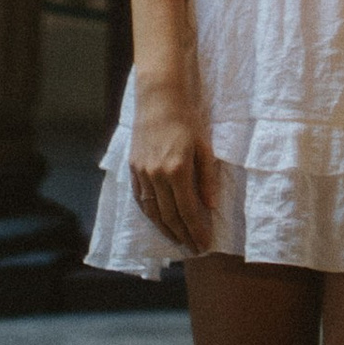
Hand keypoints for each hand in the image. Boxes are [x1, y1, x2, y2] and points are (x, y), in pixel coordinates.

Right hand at [128, 71, 218, 256]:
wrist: (160, 95)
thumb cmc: (188, 116)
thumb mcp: (204, 145)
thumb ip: (207, 177)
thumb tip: (210, 206)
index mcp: (177, 170)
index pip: (188, 211)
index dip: (196, 230)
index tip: (205, 244)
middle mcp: (157, 175)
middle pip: (170, 216)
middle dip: (183, 235)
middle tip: (194, 249)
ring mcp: (142, 172)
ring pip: (152, 211)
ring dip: (165, 229)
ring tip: (178, 240)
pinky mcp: (133, 167)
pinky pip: (140, 198)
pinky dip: (150, 214)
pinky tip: (158, 220)